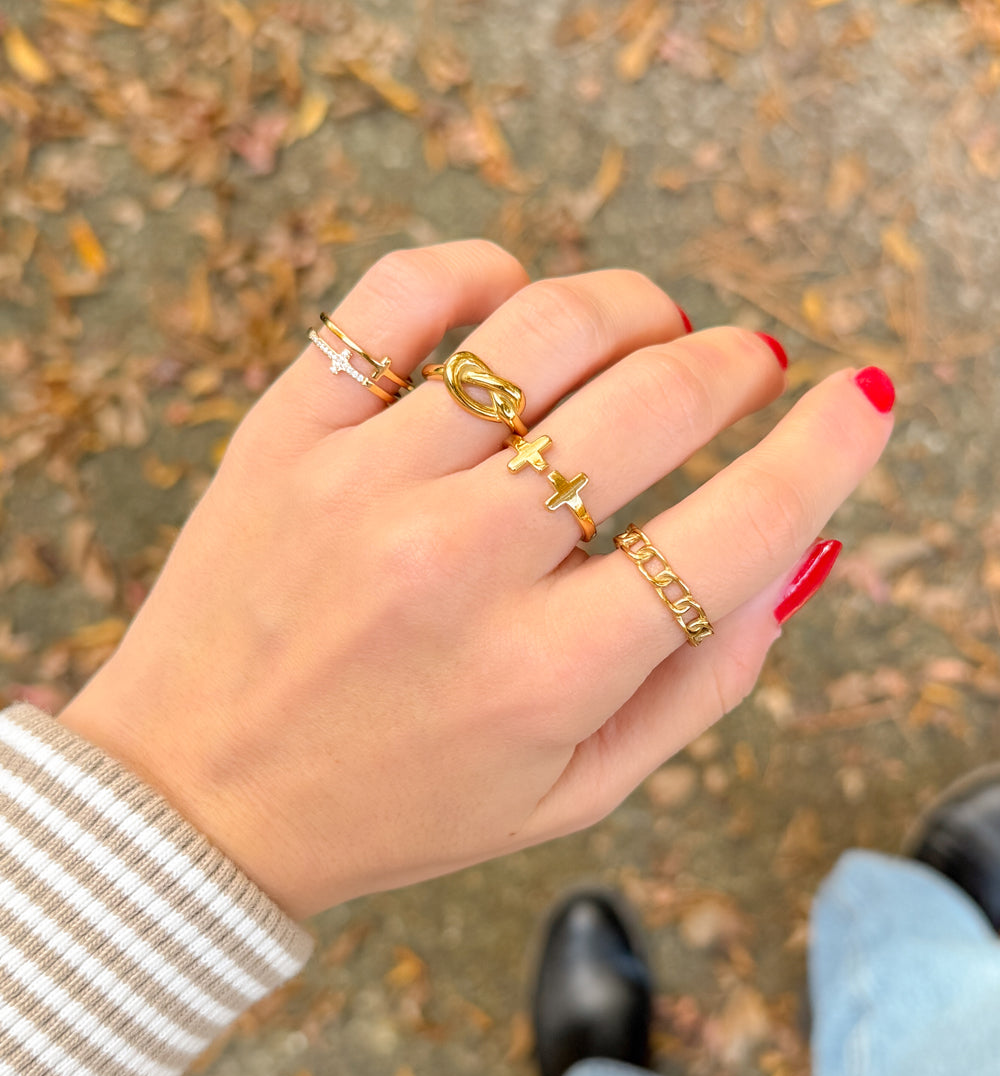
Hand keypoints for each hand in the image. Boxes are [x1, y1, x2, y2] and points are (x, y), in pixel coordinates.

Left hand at [57, 240, 892, 919]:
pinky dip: (482, 271)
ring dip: (634, 307)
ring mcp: (362, 486)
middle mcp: (459, 567)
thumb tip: (792, 560)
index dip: (827, 450)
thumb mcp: (570, 792)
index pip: (736, 529)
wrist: (196, 800)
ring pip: (544, 327)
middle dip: (735, 364)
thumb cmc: (396, 804)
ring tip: (651, 329)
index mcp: (544, 675)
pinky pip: (401, 294)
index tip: (859, 400)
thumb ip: (697, 685)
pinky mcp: (285, 433)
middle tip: (747, 363)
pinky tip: (510, 301)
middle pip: (654, 402)